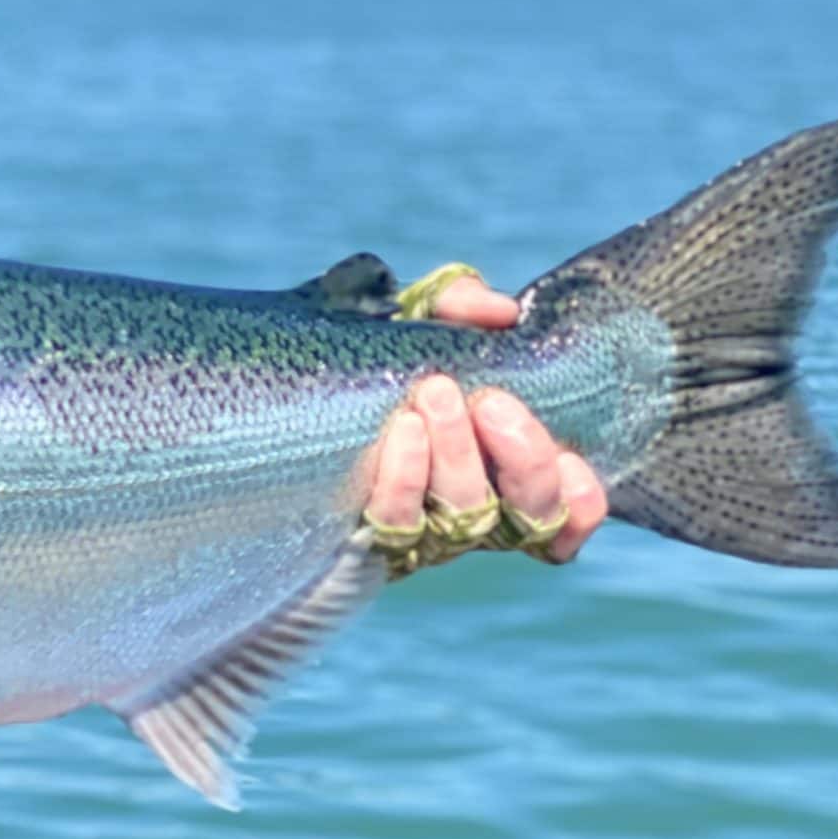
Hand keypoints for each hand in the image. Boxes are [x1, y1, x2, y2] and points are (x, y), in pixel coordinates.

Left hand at [366, 275, 606, 572]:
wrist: (256, 407)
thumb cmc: (351, 360)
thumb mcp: (403, 316)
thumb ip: (454, 302)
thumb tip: (502, 311)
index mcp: (498, 470)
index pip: (565, 514)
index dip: (581, 502)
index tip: (574, 456)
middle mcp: (468, 511)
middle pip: (528, 515)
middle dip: (523, 455)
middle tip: (490, 398)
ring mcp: (418, 531)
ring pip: (469, 519)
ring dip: (460, 455)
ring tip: (434, 394)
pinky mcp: (362, 536)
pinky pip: (397, 522)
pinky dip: (406, 478)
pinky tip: (402, 431)